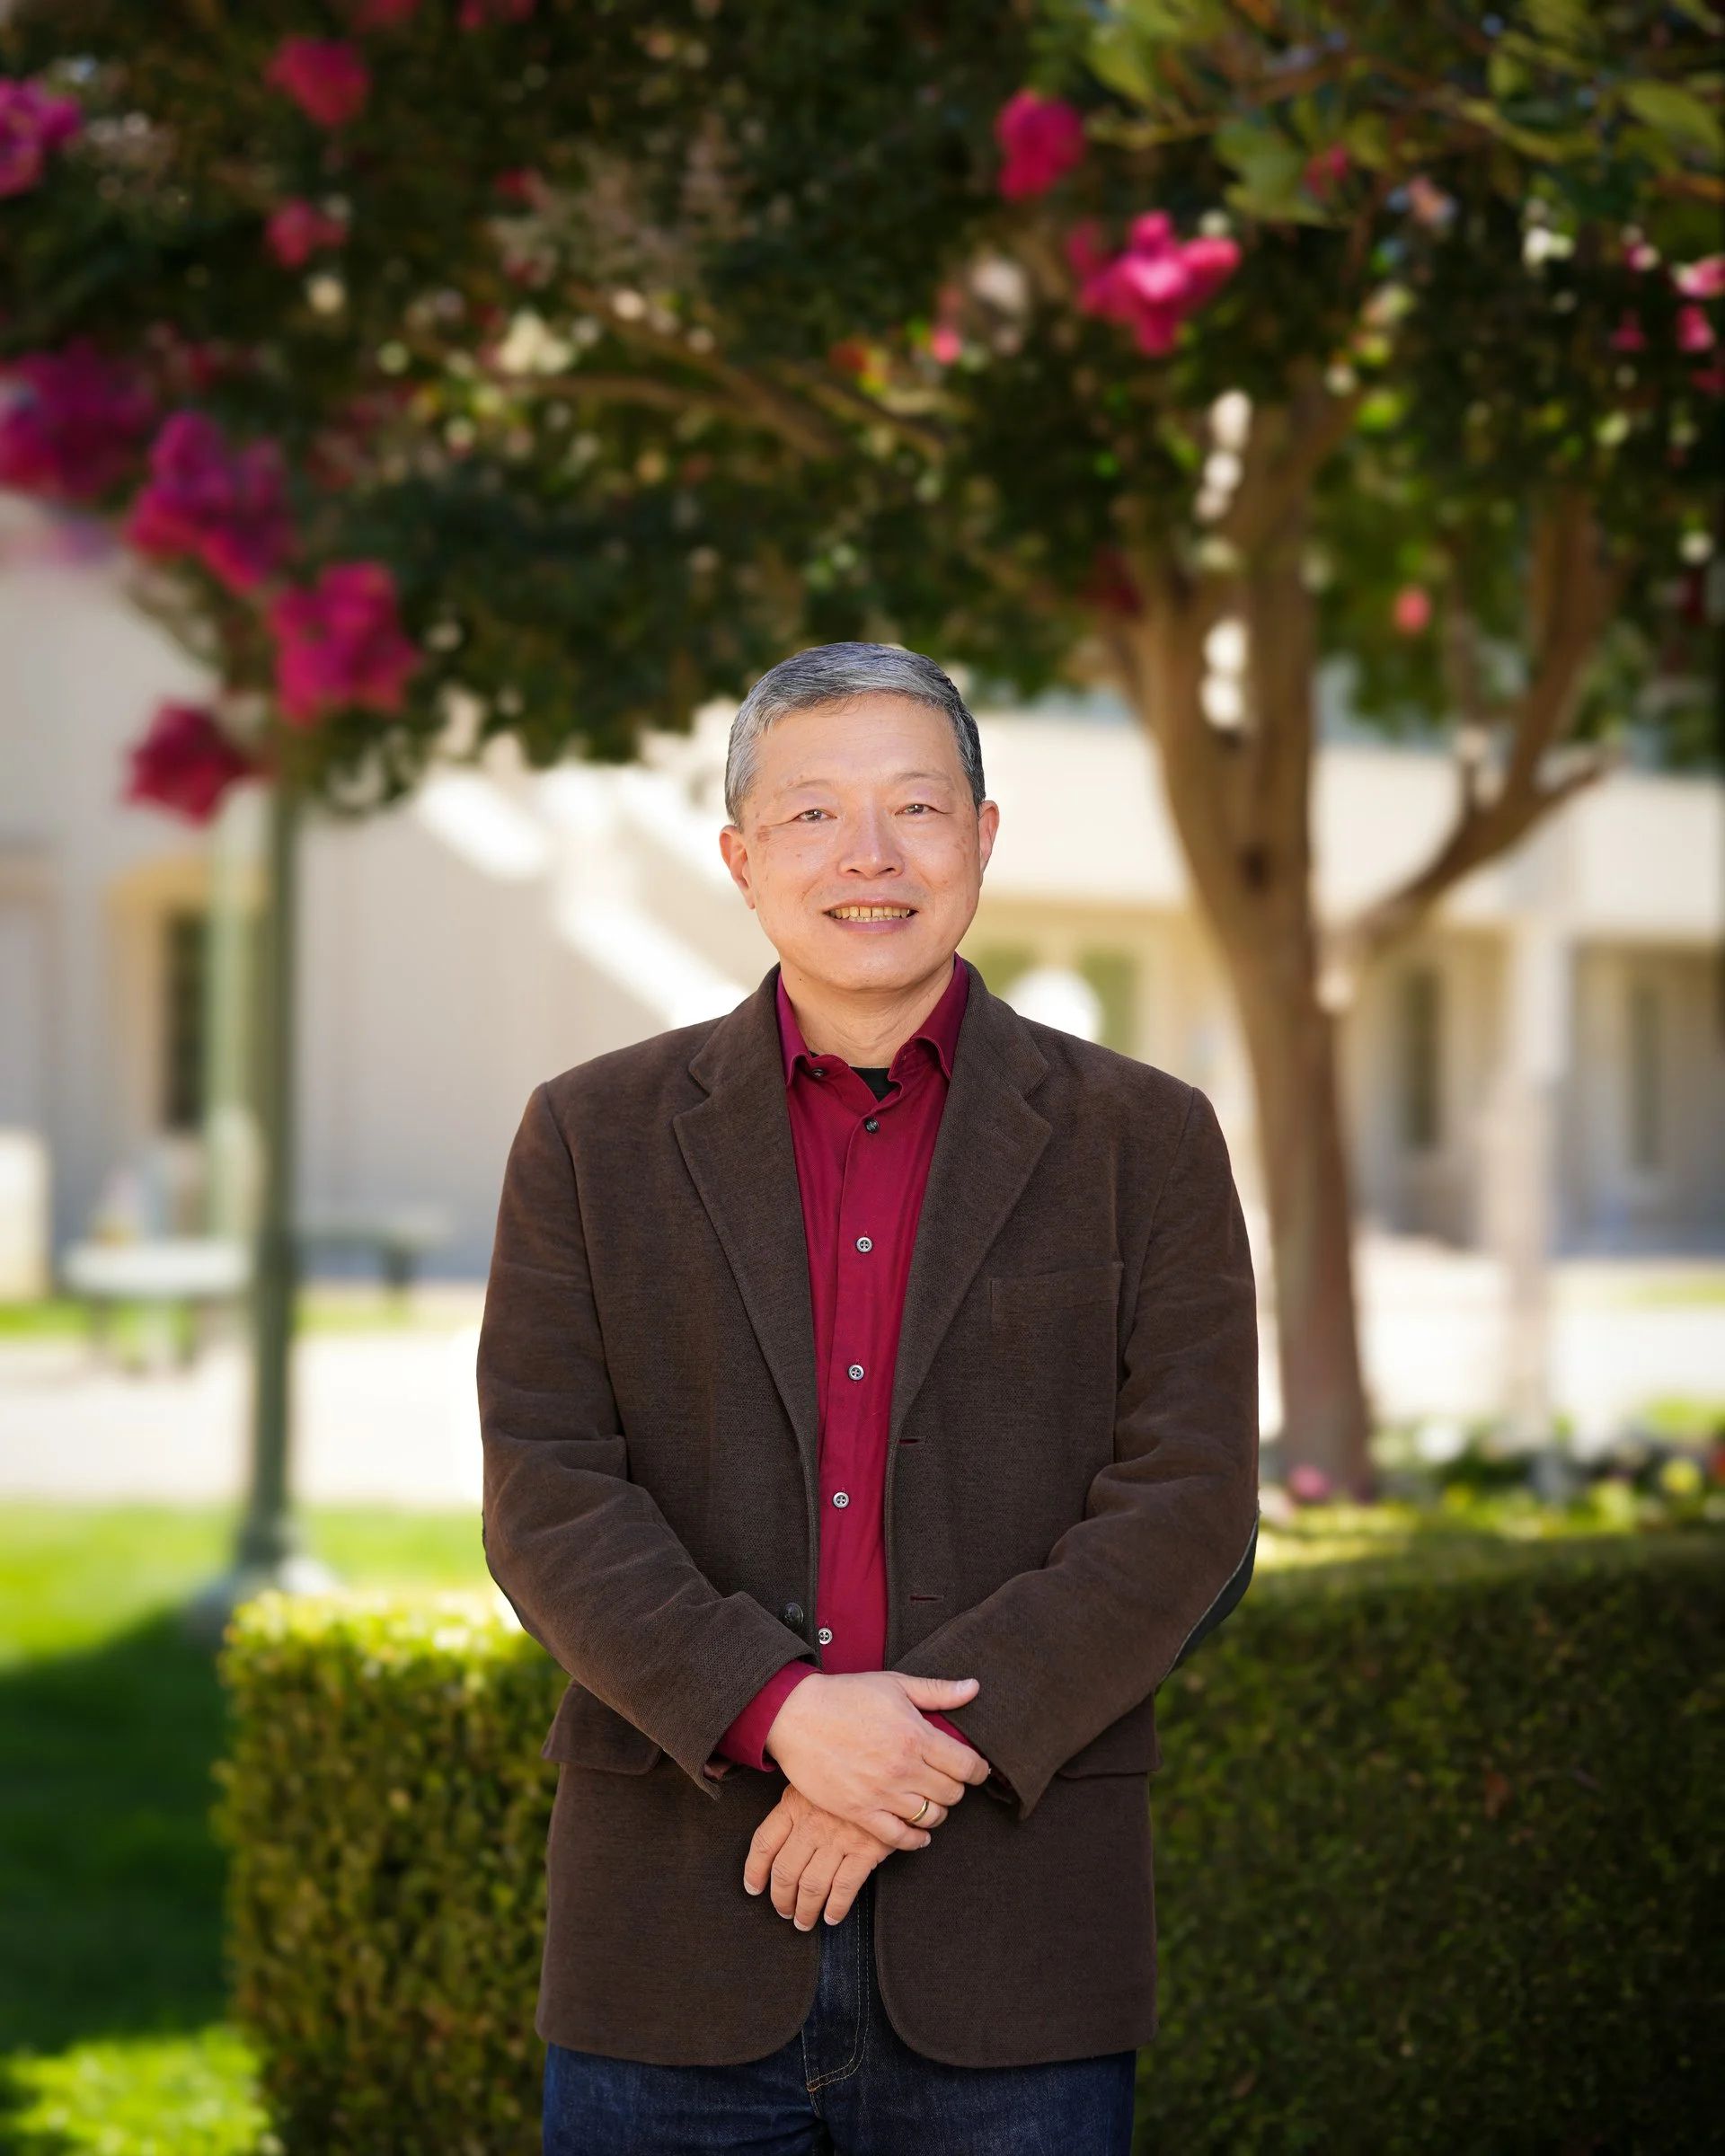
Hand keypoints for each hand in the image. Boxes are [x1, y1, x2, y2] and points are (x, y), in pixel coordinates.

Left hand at [744, 1783, 904, 1928]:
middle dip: (781, 1898)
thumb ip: (795, 1805)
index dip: (754, 1871)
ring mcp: (838, 1838)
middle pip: (785, 1871)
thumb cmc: (848, 1776)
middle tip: (784, 1910)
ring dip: (805, 1910)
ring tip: (804, 1921)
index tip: (753, 1887)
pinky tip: (832, 1916)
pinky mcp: (865, 1849)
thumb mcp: (814, 1780)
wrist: (887, 1771)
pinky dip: (835, 1908)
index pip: (764, 1844)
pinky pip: (843, 1887)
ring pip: (812, 1886)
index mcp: (794, 1804)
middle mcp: (812, 1824)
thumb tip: (778, 1836)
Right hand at [764, 1670, 989, 1845]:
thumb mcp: (894, 1684)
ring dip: (938, 1812)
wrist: (796, 1715)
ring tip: (932, 1801)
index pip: (966, 1765)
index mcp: (915, 1735)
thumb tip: (974, 1688)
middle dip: (957, 1788)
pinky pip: (899, 1838)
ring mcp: (881, 1793)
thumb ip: (938, 1691)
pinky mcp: (860, 1811)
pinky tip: (919, 1833)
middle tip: (948, 1781)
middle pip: (952, 1794)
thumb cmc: (845, 1696)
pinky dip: (915, 1840)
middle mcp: (903, 1768)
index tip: (976, 1770)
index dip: (978, 1770)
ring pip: (931, 1817)